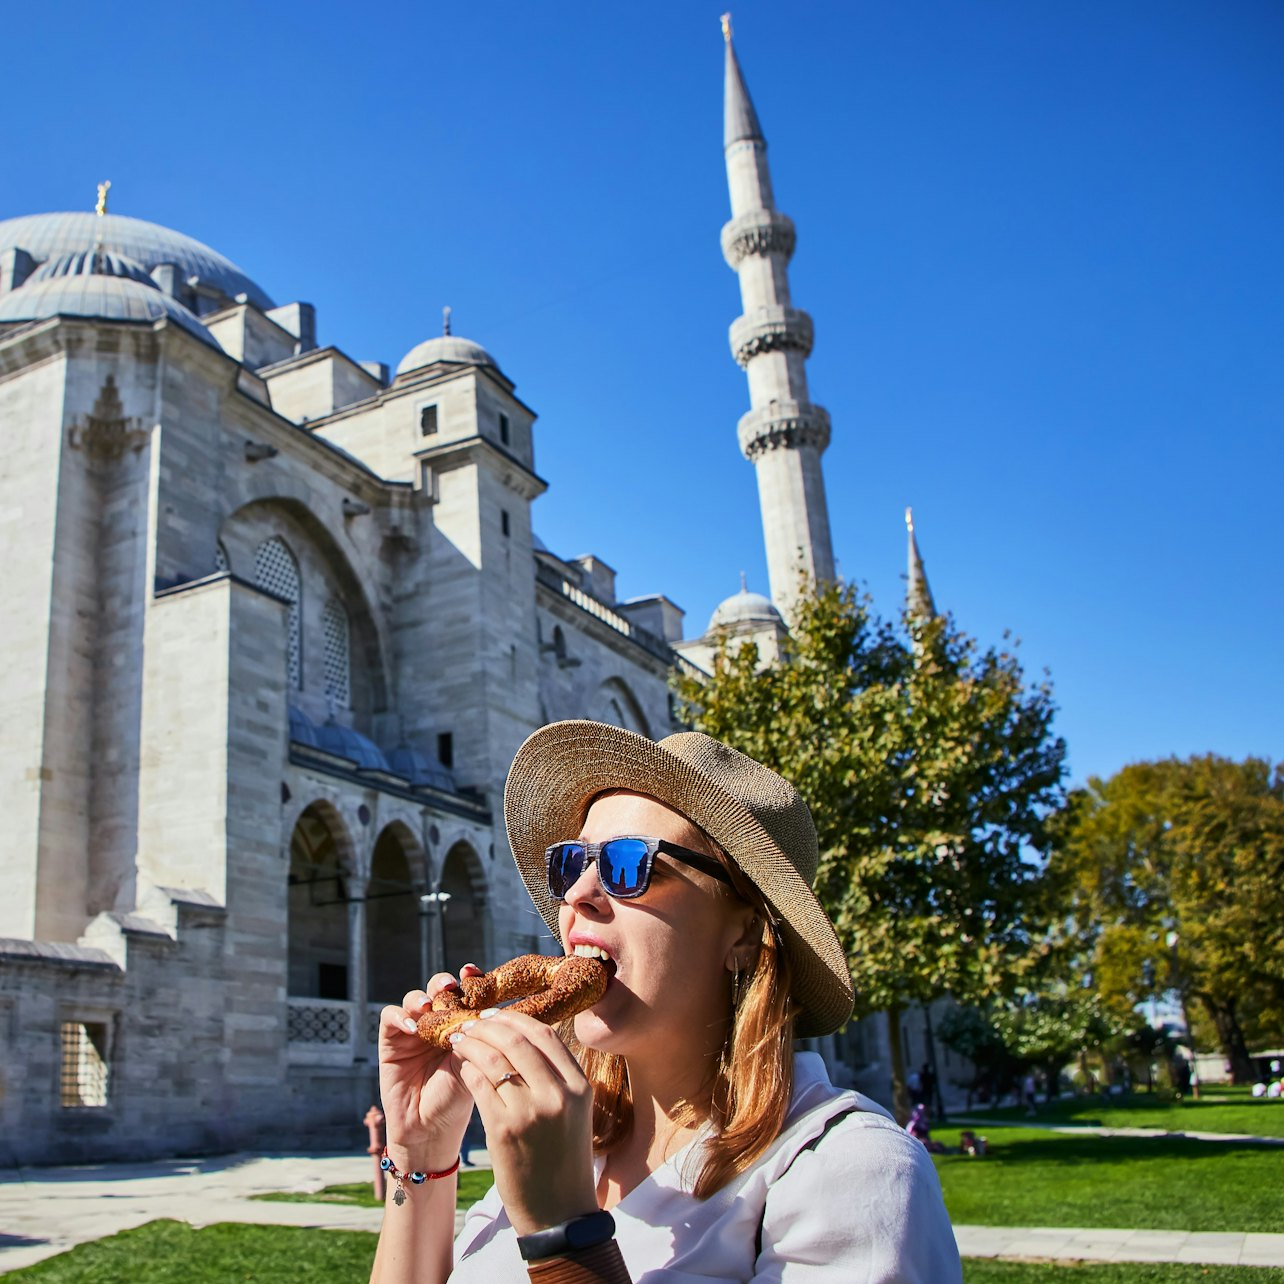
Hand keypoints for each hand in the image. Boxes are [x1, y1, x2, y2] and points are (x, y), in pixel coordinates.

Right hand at [377, 965, 481, 1171]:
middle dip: (443, 982)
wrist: (430, 1128)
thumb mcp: (472, 1063)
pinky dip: (400, 1016)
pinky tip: (412, 1027)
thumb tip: (481, 1010)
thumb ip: (473, 1036)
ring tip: (428, 1006)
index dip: (468, 980)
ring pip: (414, 998)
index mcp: (462, 1023)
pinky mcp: (391, 1041)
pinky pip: (391, 1017)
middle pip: (437, 990)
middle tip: (451, 986)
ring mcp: (414, 1030)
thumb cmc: (457, 1098)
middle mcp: (438, 1022)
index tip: (475, 973)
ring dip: (421, 997)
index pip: (464, 992)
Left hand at [448, 1010, 597, 1235]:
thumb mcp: (572, 1112)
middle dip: (490, 1025)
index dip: (516, 1018)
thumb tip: (524, 1040)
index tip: (497, 1015)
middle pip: (518, 1039)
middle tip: (472, 1023)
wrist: (558, 1213)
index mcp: (579, 1086)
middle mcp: (558, 1095)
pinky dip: (467, 1069)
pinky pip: (480, 1085)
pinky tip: (461, 1067)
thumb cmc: (562, 1160)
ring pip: (494, 1058)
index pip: (545, 1034)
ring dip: (472, 1043)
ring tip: (459, 1039)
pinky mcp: (505, 1130)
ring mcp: (531, 1112)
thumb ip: (555, 1077)